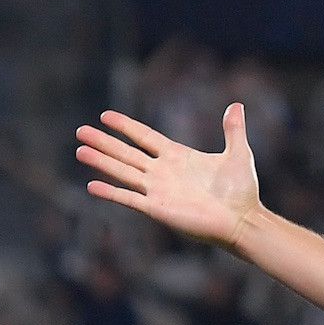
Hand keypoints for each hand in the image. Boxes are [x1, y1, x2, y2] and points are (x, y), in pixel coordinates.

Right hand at [75, 103, 262, 250]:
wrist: (243, 220)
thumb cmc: (242, 191)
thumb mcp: (238, 154)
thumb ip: (233, 130)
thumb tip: (237, 105)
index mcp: (177, 157)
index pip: (145, 137)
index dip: (126, 126)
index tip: (105, 116)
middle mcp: (163, 172)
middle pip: (127, 153)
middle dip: (104, 142)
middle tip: (80, 131)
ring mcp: (158, 190)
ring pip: (123, 172)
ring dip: (102, 162)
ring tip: (80, 151)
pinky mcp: (158, 208)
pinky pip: (129, 199)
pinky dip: (111, 192)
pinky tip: (92, 185)